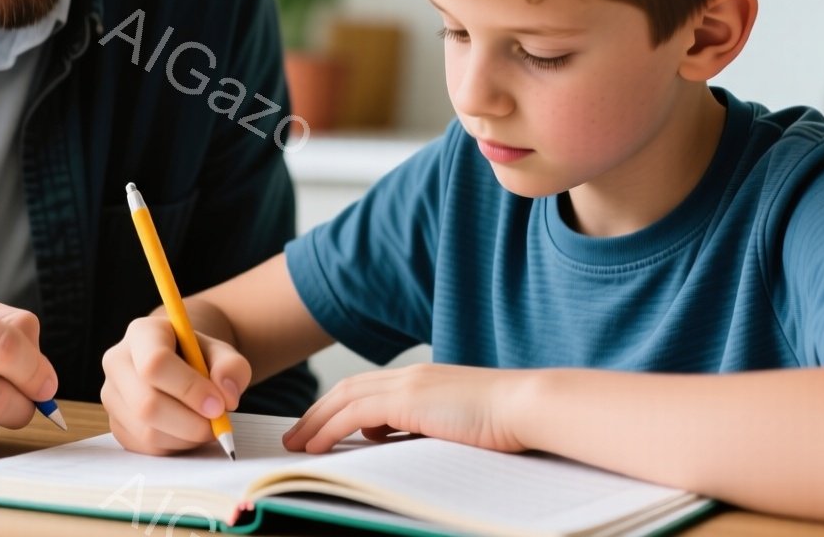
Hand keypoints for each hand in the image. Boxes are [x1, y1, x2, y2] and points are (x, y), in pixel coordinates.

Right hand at [101, 314, 250, 454]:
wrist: (181, 363)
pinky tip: (188, 431)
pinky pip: (146, 448)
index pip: (154, 364)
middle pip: (146, 404)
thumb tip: (226, 396)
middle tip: (218, 423)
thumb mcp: (222, 352)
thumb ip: (231, 367)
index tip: (219, 405)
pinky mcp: (116, 424)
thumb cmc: (199, 356)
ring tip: (206, 425)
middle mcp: (118, 362)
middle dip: (190, 423)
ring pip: (147, 432)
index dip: (189, 389)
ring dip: (186, 437)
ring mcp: (112, 395)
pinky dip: (175, 447)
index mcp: (141, 333)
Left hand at [282, 364, 527, 454]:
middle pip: (348, 390)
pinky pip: (354, 414)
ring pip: (345, 399)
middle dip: (317, 413)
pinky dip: (329, 429)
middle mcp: (410, 376)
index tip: (321, 429)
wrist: (528, 407)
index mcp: (423, 381)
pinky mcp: (409, 400)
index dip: (338, 408)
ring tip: (297, 445)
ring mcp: (409, 385)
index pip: (367, 389)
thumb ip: (430, 430)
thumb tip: (403, 445)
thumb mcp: (459, 425)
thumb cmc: (505, 423)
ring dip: (315, 422)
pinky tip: (316, 446)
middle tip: (295, 436)